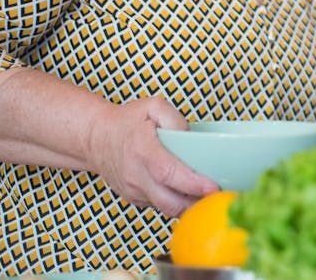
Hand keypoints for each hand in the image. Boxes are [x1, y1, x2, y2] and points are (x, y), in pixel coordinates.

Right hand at [86, 96, 218, 217]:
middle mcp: (137, 175)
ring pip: (166, 209)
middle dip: (197, 203)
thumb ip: (175, 118)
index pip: (168, 173)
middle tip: (221, 196)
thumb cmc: (126, 122)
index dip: (192, 183)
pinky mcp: (135, 199)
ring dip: (189, 207)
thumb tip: (191, 137)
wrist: (94, 138)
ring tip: (209, 197)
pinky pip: (160, 207)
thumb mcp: (152, 106)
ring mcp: (134, 191)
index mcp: (143, 151)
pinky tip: (190, 195)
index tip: (213, 187)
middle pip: (169, 201)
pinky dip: (177, 204)